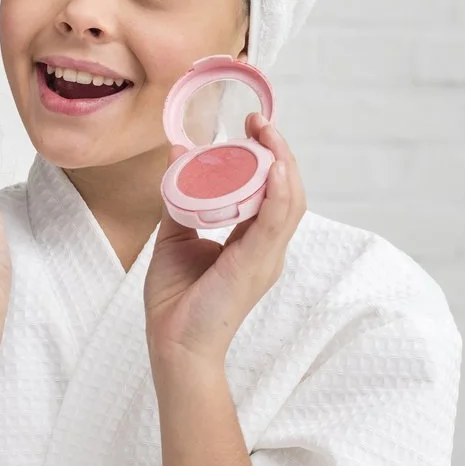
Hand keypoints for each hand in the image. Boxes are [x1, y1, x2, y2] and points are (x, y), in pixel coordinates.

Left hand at [144, 114, 305, 370]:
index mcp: (253, 242)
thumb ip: (181, 199)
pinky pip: (275, 223)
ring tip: (267, 132)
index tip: (252, 126)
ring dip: (282, 161)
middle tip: (259, 120)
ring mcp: (266, 257)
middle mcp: (267, 248)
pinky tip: (274, 167)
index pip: (272, 191)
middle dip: (278, 150)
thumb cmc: (177, 301)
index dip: (268, 156)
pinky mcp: (257, 265)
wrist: (174, 346)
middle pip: (289, 190)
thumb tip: (178, 156)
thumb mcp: (177, 237)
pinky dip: (278, 192)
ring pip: (290, 201)